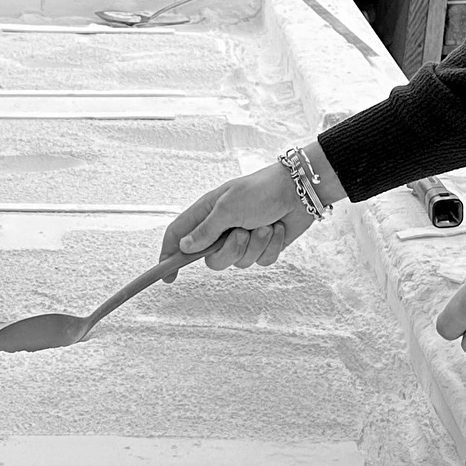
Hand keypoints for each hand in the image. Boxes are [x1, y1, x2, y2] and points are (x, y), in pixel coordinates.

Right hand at [159, 162, 312, 280]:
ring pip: (238, 262)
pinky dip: (270, 247)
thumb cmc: (261, 191)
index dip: (168, 256)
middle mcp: (221, 228)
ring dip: (254, 245)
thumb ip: (205, 231)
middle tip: (242, 234)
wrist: (300, 190)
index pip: (178, 236)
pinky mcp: (262, 247)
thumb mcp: (228, 208)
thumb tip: (184, 247)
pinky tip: (276, 229)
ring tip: (264, 225)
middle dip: (230, 251)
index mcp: (207, 213)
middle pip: (211, 259)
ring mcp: (243, 239)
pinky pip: (261, 262)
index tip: (166, 276)